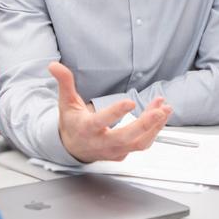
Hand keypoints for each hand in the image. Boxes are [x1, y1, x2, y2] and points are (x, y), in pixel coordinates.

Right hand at [49, 62, 170, 162]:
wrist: (72, 148)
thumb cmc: (72, 123)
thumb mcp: (66, 102)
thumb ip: (64, 83)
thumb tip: (54, 65)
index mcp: (86, 129)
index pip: (101, 122)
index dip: (115, 113)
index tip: (130, 101)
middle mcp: (101, 143)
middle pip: (126, 137)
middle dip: (145, 124)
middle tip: (159, 111)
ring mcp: (114, 151)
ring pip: (138, 143)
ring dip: (154, 126)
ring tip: (165, 108)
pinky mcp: (123, 154)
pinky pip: (142, 144)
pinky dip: (154, 131)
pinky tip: (160, 115)